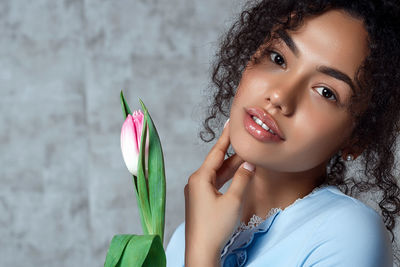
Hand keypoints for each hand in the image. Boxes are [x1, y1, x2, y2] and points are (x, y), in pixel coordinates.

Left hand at [184, 119, 255, 265]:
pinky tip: (236, 174)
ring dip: (231, 166)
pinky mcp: (200, 201)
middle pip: (217, 162)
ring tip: (245, 154)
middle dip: (232, 151)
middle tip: (244, 138)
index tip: (231, 122)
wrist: (201, 251)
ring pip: (216, 173)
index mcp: (200, 178)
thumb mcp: (233, 201)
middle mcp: (195, 182)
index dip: (226, 136)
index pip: (216, 152)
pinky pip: (215, 183)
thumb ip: (242, 179)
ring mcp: (196, 192)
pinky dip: (226, 178)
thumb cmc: (215, 226)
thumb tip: (249, 163)